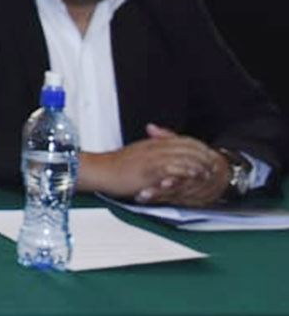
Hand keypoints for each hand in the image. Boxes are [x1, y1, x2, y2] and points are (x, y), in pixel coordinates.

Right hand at [79, 126, 228, 205]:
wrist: (100, 170)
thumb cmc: (114, 167)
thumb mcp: (135, 154)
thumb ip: (148, 149)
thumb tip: (158, 149)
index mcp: (152, 144)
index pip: (181, 139)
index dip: (197, 145)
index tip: (208, 152)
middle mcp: (154, 148)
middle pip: (185, 146)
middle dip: (203, 154)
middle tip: (215, 162)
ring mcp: (153, 158)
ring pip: (182, 155)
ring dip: (198, 163)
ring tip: (209, 171)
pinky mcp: (150, 170)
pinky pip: (173, 168)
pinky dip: (186, 171)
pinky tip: (195, 176)